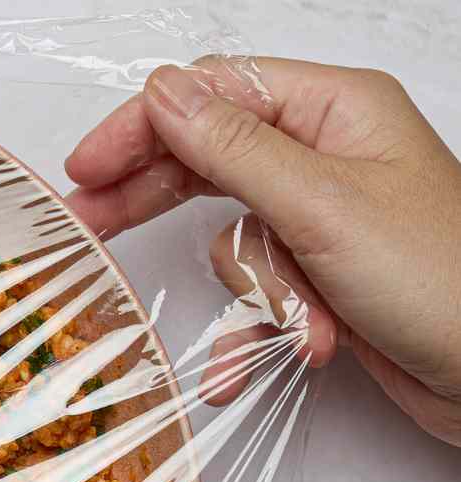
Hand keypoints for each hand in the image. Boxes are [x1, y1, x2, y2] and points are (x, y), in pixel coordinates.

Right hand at [65, 57, 460, 445]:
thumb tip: (162, 96)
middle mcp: (327, 155)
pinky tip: (274, 358)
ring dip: (256, 297)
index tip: (86, 170)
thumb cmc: (443, 283)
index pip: (214, 92)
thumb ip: (233, 149)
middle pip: (209, 160)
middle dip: (160, 203)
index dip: (144, 126)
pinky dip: (259, 331)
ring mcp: (323, 219)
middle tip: (92, 224)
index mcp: (337, 110)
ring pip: (232, 242)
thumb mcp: (322, 208)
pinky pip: (255, 294)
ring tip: (296, 324)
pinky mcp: (321, 277)